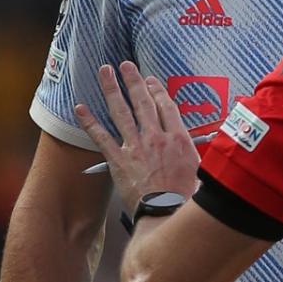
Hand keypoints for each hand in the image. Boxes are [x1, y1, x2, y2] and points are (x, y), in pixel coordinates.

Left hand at [75, 61, 200, 216]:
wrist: (168, 216)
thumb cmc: (186, 199)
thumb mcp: (200, 171)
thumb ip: (195, 153)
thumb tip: (202, 146)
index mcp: (178, 139)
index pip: (166, 106)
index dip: (157, 91)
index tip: (150, 80)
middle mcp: (156, 137)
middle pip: (143, 102)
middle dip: (134, 81)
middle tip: (125, 65)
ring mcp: (136, 147)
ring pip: (121, 111)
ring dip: (112, 89)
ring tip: (105, 71)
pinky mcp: (119, 160)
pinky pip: (101, 137)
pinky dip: (89, 122)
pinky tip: (80, 108)